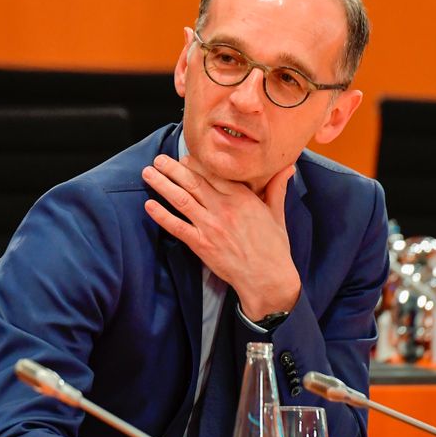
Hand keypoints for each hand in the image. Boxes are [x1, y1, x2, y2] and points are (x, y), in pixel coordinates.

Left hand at [142, 154, 300, 319]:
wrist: (268, 279)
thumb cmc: (274, 248)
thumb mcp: (277, 214)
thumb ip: (276, 188)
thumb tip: (287, 167)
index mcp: (242, 198)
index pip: (213, 173)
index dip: (195, 164)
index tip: (184, 157)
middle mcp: (224, 208)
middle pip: (193, 182)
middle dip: (172, 168)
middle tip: (158, 159)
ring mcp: (211, 227)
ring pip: (181, 199)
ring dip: (162, 184)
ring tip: (148, 173)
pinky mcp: (202, 245)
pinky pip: (177, 226)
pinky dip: (161, 215)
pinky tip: (149, 205)